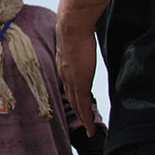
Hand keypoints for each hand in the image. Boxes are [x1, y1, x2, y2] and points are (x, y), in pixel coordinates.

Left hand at [55, 15, 97, 136]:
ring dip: (82, 117)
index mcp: (63, 64)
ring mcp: (71, 80)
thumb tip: (83, 34)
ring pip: (76, 104)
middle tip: (83, 122)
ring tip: (88, 129)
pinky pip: (83, 106)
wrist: (72, 26)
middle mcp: (64, 74)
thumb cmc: (75, 26)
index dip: (73, 95)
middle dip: (77, 110)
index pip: (69, 84)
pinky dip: (86, 119)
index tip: (77, 103)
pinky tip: (90, 128)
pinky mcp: (79, 83)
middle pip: (71, 97)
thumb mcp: (75, 37)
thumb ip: (78, 41)